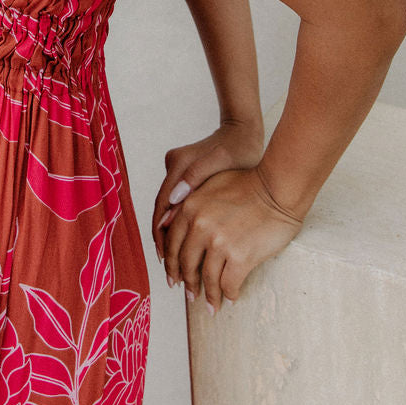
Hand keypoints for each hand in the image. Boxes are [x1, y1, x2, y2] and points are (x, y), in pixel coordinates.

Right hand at [153, 119, 264, 258]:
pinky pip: (177, 207)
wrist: (244, 130)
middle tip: (171, 274)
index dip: (162, 236)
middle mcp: (172, 168)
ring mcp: (177, 172)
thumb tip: (171, 204)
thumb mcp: (220, 163)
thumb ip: (195, 179)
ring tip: (177, 267)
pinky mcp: (185, 177)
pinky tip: (187, 248)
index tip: (166, 261)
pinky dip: (180, 228)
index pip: (162, 207)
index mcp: (178, 165)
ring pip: (168, 212)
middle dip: (165, 245)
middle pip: (162, 213)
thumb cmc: (238, 148)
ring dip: (172, 239)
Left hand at [157, 165, 302, 314]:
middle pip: (186, 263)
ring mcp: (219, 242)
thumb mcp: (210, 184)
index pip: (172, 243)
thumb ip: (188, 202)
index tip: (174, 276)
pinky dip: (228, 294)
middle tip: (189, 294)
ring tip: (211, 305)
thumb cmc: (249, 184)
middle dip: (187, 282)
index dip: (170, 264)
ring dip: (209, 295)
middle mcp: (200, 226)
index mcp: (190, 208)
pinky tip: (231, 299)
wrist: (278, 188)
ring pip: (207, 277)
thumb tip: (166, 222)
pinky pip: (229, 283)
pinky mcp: (240, 256)